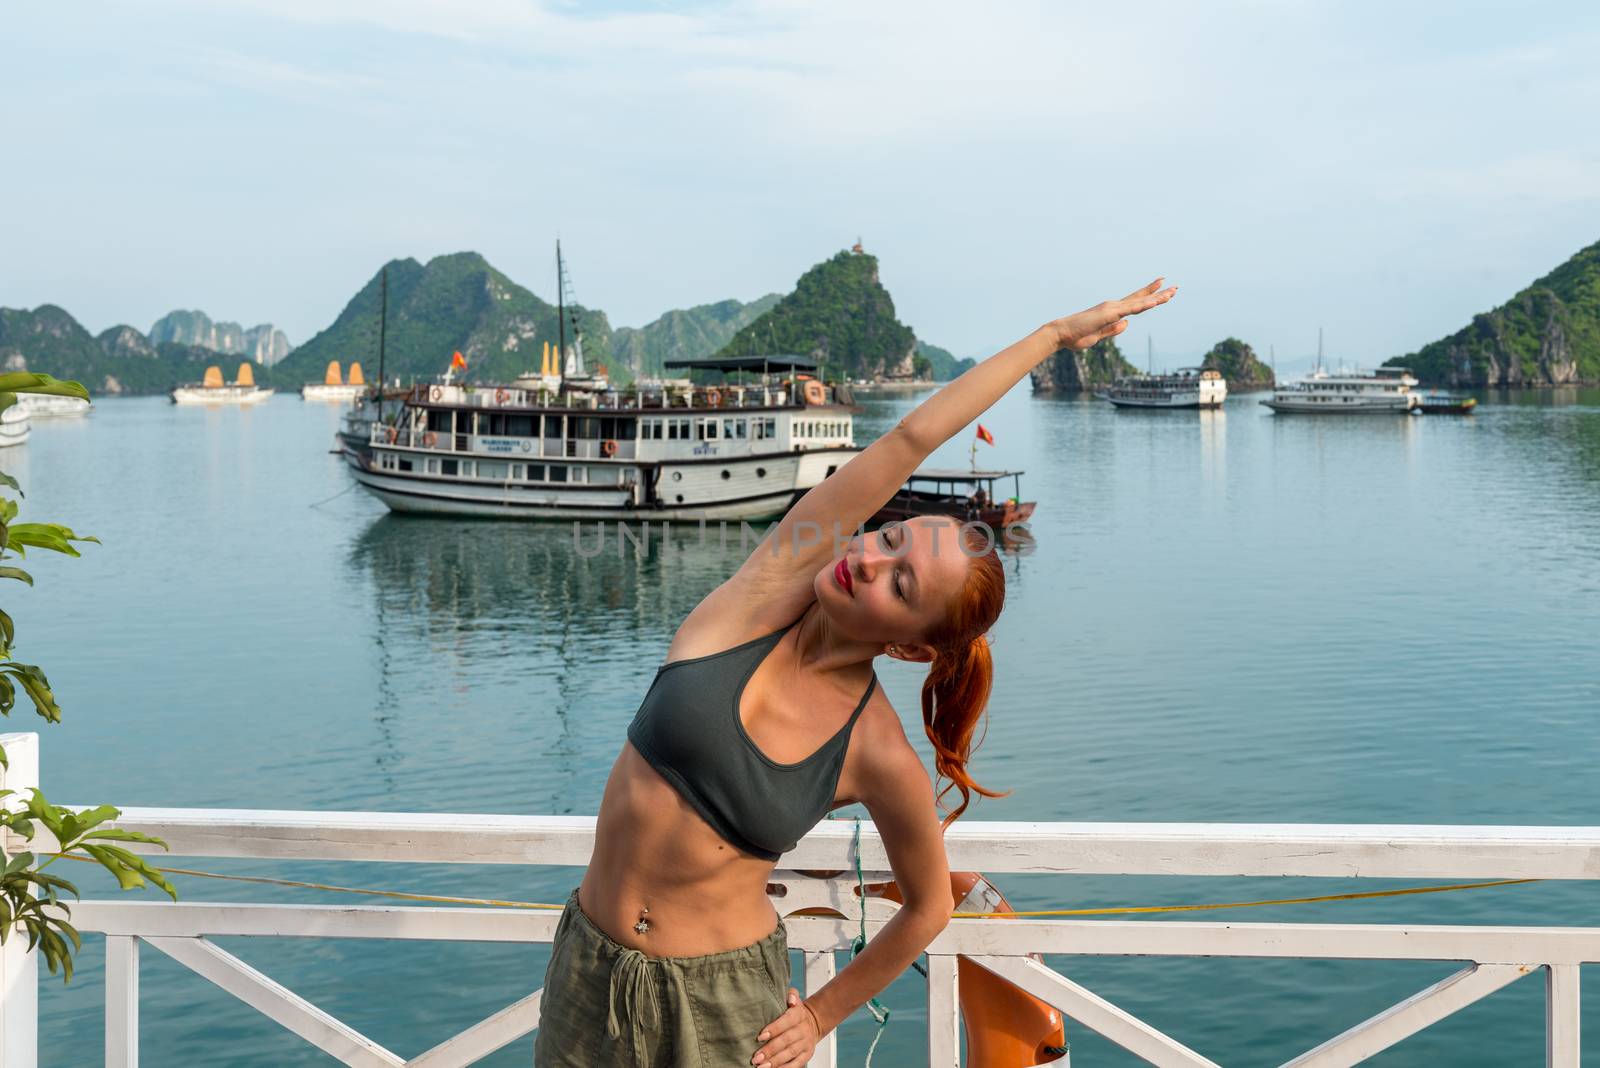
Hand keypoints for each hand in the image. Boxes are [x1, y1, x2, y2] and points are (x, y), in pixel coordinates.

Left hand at [752, 987, 820, 1065]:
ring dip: (775, 1061)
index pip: (787, 1021)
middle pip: (787, 1040)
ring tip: (761, 1066)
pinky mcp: (807, 1055)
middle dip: (770, 1050)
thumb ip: (791, 995)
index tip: (760, 1037)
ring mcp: (806, 1043)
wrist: (814, 1022)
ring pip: (790, 1053)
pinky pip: (796, 1063)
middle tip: (756, 1057)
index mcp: (799, 1015)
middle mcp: (803, 1030)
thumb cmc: (796, 1011)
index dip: (774, 1029)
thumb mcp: (794, 999)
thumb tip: (790, 998)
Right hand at [1047, 278, 1177, 350]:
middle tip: (1175, 288)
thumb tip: (1127, 325)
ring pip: (1139, 302)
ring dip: (1156, 298)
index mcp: (1112, 312)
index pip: (1134, 302)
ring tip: (1172, 293)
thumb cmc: (1077, 337)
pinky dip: (1143, 305)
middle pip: (1140, 299)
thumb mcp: (1099, 336)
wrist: (1061, 334)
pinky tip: (1155, 302)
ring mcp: (1111, 309)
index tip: (1162, 288)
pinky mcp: (1108, 314)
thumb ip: (1113, 330)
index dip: (1149, 296)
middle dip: (1158, 293)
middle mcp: (1113, 307)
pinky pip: (1130, 309)